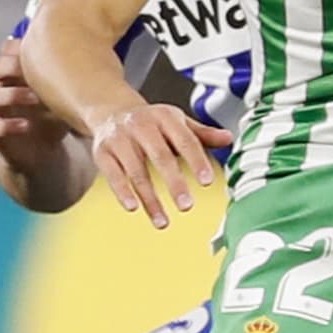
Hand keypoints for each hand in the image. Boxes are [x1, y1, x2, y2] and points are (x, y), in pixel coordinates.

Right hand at [0, 37, 69, 171]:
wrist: (44, 155)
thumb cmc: (54, 117)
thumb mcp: (63, 96)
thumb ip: (70, 78)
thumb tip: (100, 54)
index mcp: (17, 75)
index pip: (6, 51)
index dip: (16, 47)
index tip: (36, 47)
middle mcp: (4, 90)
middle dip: (10, 65)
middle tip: (31, 70)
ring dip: (11, 94)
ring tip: (35, 98)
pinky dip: (6, 126)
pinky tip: (26, 125)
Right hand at [92, 103, 230, 228]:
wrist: (111, 111)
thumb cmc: (151, 122)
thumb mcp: (177, 122)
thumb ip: (202, 135)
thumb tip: (229, 139)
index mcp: (165, 117)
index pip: (185, 140)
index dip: (197, 161)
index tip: (207, 182)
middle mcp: (142, 125)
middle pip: (160, 156)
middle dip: (174, 183)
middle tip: (187, 206)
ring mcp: (120, 138)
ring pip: (137, 171)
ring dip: (150, 199)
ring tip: (163, 222)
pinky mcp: (102, 152)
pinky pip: (113, 175)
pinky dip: (123, 192)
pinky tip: (134, 208)